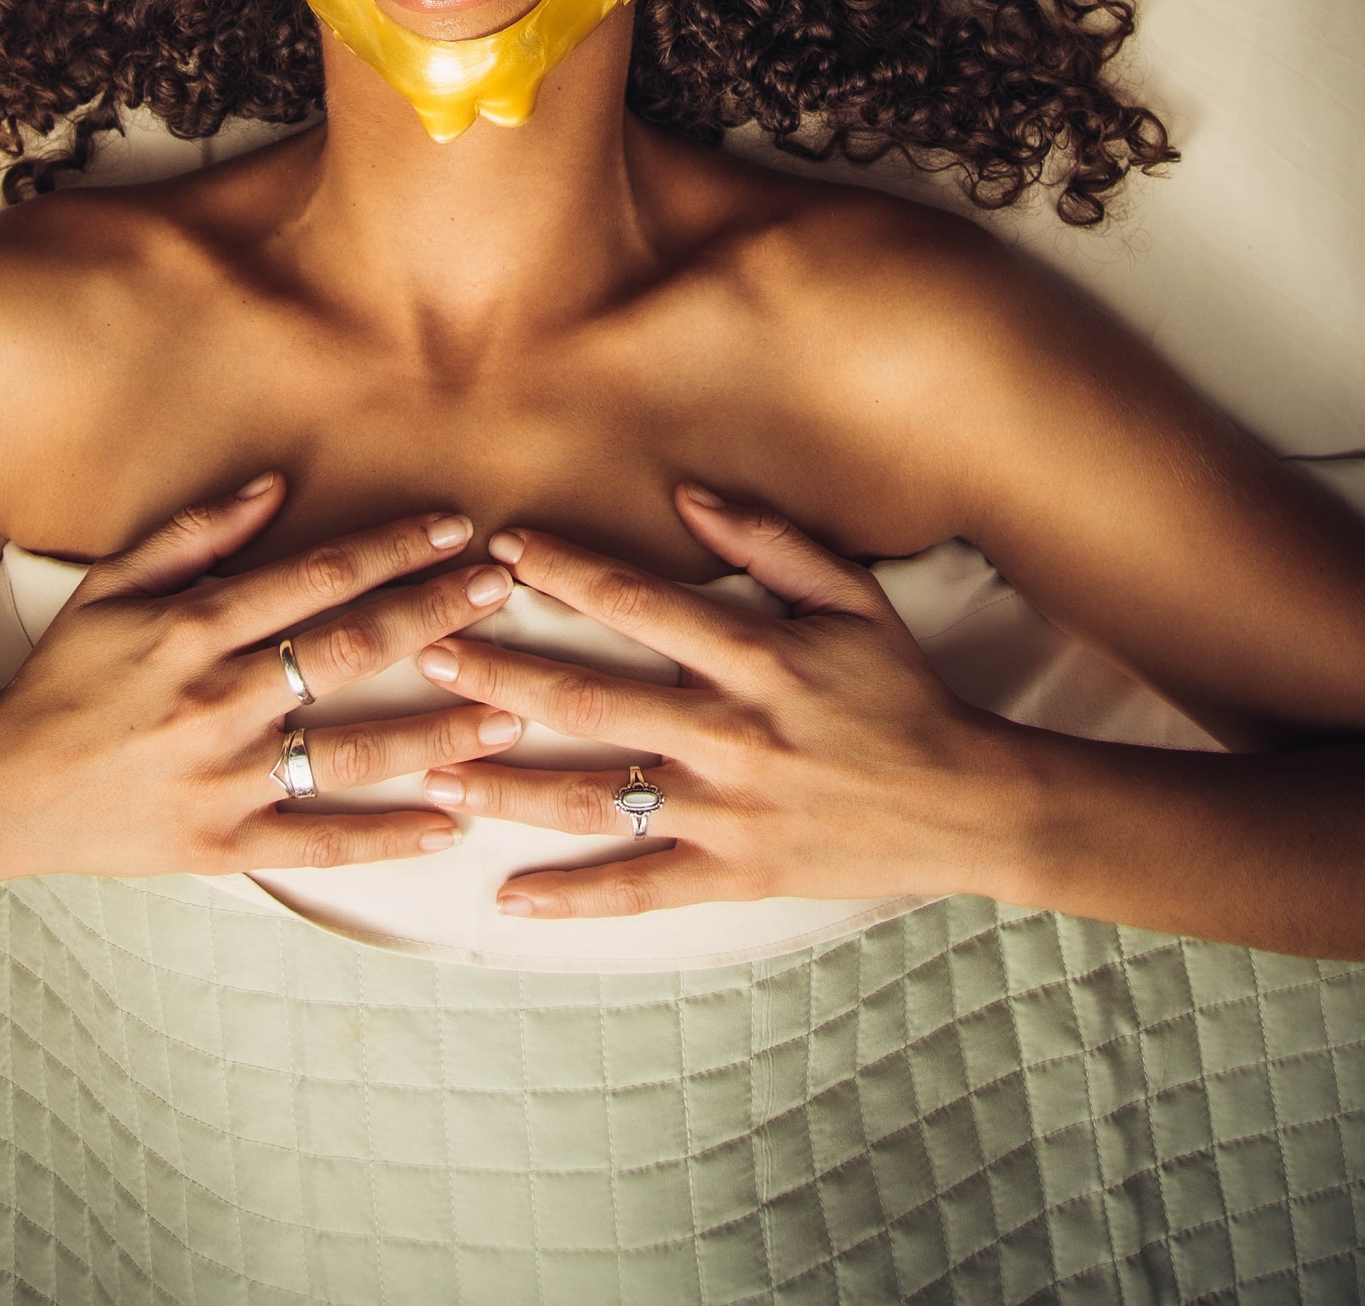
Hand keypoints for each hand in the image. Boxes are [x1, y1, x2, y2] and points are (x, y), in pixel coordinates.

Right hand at [0, 479, 523, 885]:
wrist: (1, 791)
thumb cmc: (63, 679)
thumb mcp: (111, 588)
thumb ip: (195, 533)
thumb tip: (274, 486)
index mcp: (193, 629)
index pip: (316, 576)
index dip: (392, 550)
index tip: (455, 531)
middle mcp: (216, 700)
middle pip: (348, 650)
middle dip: (435, 616)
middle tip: (501, 593)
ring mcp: (223, 778)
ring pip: (351, 752)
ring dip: (437, 732)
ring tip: (510, 714)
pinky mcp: (223, 846)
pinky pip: (321, 843)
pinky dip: (390, 838)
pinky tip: (452, 823)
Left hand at [413, 485, 1016, 919]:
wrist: (968, 804)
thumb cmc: (903, 691)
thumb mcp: (852, 598)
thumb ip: (769, 542)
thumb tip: (688, 492)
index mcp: (755, 655)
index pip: (637, 602)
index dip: (565, 571)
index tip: (501, 548)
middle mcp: (730, 732)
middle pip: (592, 698)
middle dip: (502, 673)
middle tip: (427, 652)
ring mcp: (728, 811)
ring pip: (595, 797)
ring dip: (508, 784)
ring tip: (436, 768)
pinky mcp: (736, 875)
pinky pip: (641, 890)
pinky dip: (573, 900)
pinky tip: (508, 902)